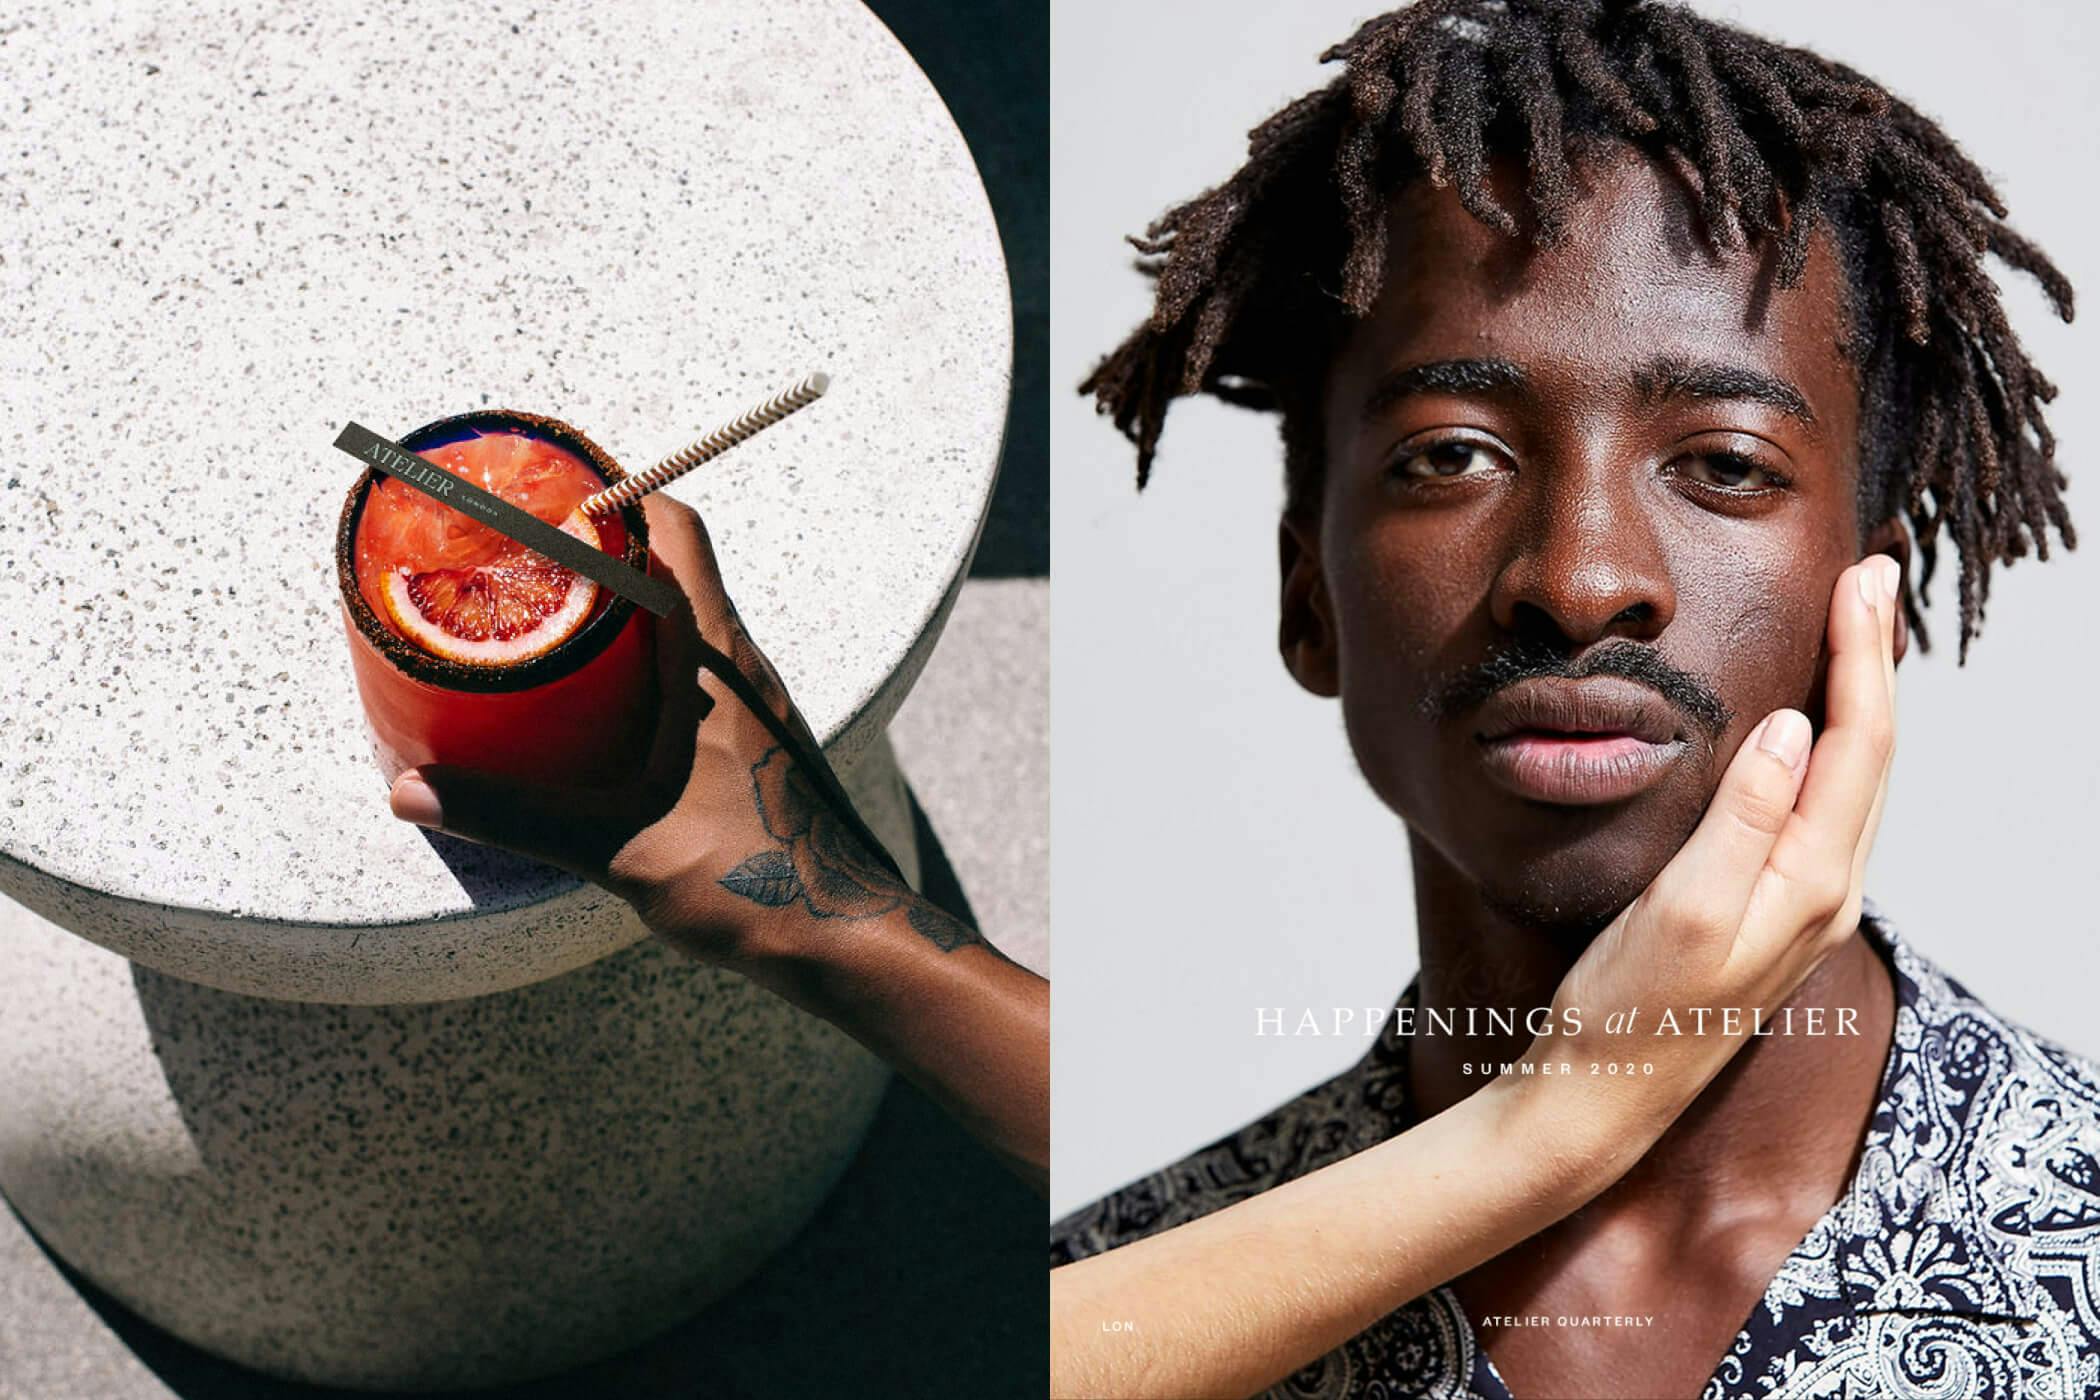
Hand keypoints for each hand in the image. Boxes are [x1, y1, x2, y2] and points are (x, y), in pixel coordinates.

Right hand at [386, 495, 918, 964]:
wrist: (843, 938)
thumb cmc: (753, 879)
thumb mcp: (618, 847)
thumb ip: (515, 817)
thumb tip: (411, 792)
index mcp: (716, 660)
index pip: (677, 532)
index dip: (617, 494)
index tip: (546, 492)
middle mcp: (741, 667)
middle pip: (674, 566)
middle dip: (598, 549)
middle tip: (519, 556)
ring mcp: (752, 704)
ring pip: (685, 621)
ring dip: (622, 607)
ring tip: (542, 618)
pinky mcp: (753, 742)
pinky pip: (693, 671)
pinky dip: (642, 662)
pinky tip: (593, 703)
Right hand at [1529, 553, 1900, 1130]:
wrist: (1600, 1098)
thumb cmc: (1628, 1010)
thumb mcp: (1683, 909)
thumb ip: (1743, 820)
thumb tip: (1788, 729)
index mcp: (1810, 884)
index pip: (1857, 745)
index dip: (1862, 657)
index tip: (1860, 581)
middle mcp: (1825, 895)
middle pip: (1873, 757)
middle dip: (1876, 663)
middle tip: (1870, 580)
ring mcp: (1802, 910)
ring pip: (1854, 784)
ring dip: (1860, 701)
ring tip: (1854, 634)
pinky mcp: (1770, 916)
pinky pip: (1824, 811)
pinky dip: (1830, 748)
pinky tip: (1806, 730)